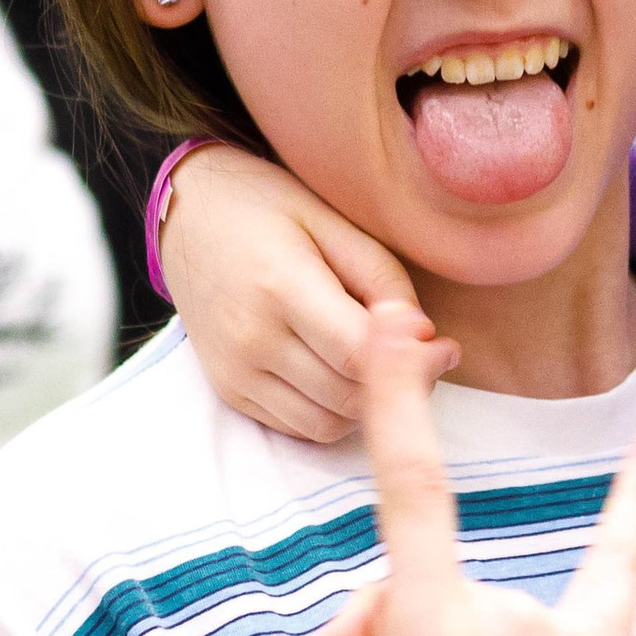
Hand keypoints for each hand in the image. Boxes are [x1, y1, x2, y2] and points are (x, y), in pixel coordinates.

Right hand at [160, 145, 448, 445]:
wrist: (187, 214)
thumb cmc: (268, 207)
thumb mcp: (333, 221)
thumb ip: (382, 278)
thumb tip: (426, 338)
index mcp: (280, 287)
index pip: (360, 353)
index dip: (416, 361)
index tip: (447, 347)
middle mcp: (251, 338)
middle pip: (349, 395)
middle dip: (400, 385)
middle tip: (425, 356)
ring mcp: (234, 371)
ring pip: (328, 423)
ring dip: (368, 405)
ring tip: (382, 364)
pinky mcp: (228, 391)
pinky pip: (298, 427)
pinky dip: (333, 413)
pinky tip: (344, 374)